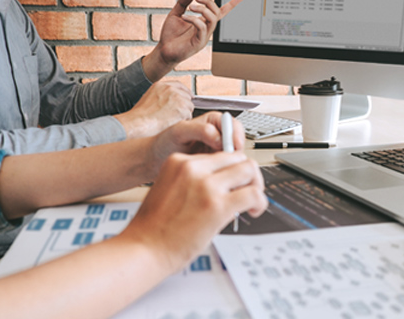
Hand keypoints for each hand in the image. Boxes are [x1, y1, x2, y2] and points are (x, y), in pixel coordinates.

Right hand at [114, 81, 193, 138]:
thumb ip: (161, 96)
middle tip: (178, 115)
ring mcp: (177, 97)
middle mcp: (170, 89)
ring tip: (172, 120)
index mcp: (161, 85)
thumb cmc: (139, 116)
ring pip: (189, 106)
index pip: (179, 85)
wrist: (137, 122)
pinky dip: (184, 121)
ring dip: (184, 114)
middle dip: (185, 106)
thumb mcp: (148, 98)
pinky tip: (174, 123)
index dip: (185, 92)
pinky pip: (189, 115)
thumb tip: (170, 101)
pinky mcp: (182, 108)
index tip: (188, 97)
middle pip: (187, 96)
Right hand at [121, 152, 267, 272]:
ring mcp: (206, 185)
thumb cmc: (155, 227)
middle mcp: (193, 168)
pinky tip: (253, 212)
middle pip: (238, 158)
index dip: (232, 170)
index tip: (236, 183)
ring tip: (251, 203)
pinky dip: (259, 203)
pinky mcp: (218, 205)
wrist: (144, 248)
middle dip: (248, 175)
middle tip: (248, 192)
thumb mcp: (170, 188)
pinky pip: (253, 194)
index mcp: (179, 161)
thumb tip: (224, 183)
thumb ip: (195, 180)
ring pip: (249, 170)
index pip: (220, 154)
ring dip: (256, 186)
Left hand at [141, 0, 243, 81]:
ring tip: (190, 7)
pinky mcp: (199, 43)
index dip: (231, 5)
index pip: (220, 13)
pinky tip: (184, 17)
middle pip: (216, 12)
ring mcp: (203, 37)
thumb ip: (183, 2)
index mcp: (202, 22)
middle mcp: (206, 29)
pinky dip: (194, 19)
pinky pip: (202, 28)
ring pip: (212, 19)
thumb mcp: (176, 13)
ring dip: (202, 9)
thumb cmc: (170, 35)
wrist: (164, 51)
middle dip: (208, 1)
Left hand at [145, 111, 245, 171]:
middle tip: (230, 160)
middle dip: (236, 151)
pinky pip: (225, 166)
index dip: (236, 135)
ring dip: (231, 162)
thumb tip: (218, 136)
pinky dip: (224, 170)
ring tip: (221, 169)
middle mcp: (216, 134)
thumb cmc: (163, 143)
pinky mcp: (213, 163)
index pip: (232, 125)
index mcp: (211, 121)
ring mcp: (216, 149)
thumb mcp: (179, 132)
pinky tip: (217, 175)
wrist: (154, 160)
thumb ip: (199, 130)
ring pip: (233, 155)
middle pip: (237, 141)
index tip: (234, 146)